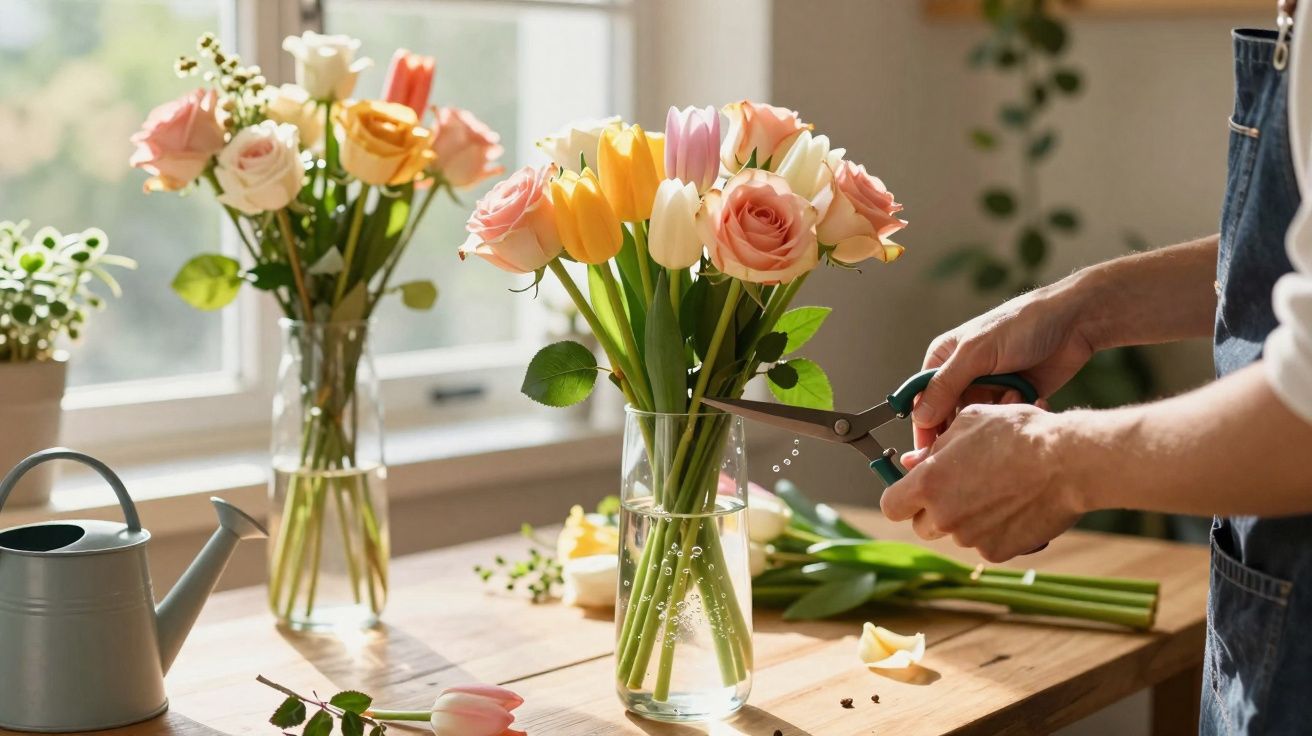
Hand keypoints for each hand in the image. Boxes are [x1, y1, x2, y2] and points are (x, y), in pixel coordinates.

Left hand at [884, 403, 1086, 562]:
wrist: (1068, 462)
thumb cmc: (1019, 434)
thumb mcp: (969, 423)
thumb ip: (934, 447)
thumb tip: (913, 461)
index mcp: (929, 483)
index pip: (891, 506)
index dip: (901, 497)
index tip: (912, 490)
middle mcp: (944, 516)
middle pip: (921, 525)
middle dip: (933, 510)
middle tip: (959, 488)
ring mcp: (970, 537)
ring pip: (955, 533)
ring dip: (966, 519)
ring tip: (996, 491)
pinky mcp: (997, 551)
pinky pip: (985, 543)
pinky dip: (994, 531)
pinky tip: (1014, 506)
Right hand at [913, 280, 1095, 449]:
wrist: (1075, 323)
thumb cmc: (1021, 326)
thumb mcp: (977, 353)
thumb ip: (945, 385)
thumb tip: (919, 416)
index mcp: (944, 358)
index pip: (922, 399)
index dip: (923, 426)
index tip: (926, 454)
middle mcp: (962, 375)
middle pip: (946, 416)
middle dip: (958, 428)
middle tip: (969, 440)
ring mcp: (988, 388)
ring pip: (975, 422)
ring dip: (988, 420)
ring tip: (1008, 402)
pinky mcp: (1012, 398)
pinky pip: (1001, 420)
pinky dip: (1009, 417)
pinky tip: (1024, 399)